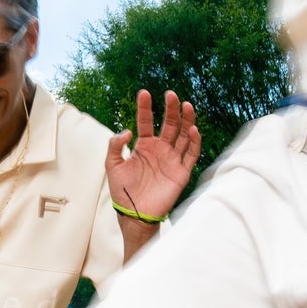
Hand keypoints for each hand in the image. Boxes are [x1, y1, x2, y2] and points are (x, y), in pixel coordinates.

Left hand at [106, 91, 200, 222]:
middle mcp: (160, 149)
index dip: (145, 107)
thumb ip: (115, 146)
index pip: (146, 122)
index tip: (144, 93)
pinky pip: (191, 154)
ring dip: (186, 120)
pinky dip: (194, 142)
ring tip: (186, 105)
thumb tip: (127, 131)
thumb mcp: (112, 165)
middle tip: (170, 94)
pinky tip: (193, 129)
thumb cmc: (122, 191)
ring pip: (184, 135)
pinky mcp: (182, 172)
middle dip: (171, 109)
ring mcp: (172, 159)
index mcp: (144, 146)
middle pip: (170, 124)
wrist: (134, 214)